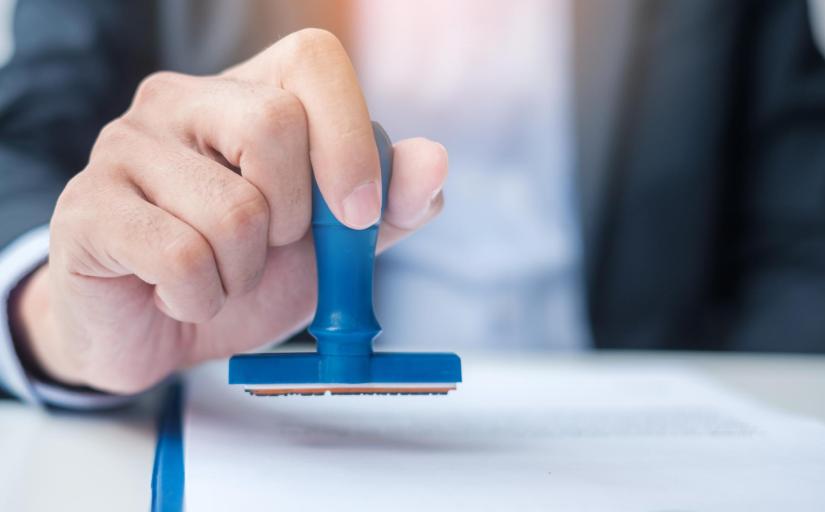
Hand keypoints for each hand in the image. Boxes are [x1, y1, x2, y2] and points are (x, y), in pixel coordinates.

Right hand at [16, 29, 446, 393]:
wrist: (158, 333)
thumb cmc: (244, 274)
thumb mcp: (333, 244)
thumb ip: (388, 206)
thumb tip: (433, 162)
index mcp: (248, 95)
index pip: (314, 59)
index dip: (351, 136)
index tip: (359, 216)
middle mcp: (180, 101)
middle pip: (274, 124)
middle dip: (293, 219)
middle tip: (269, 248)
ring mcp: (125, 147)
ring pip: (233, 210)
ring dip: (245, 274)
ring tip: (218, 277)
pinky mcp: (86, 208)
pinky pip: (181, 258)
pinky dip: (201, 300)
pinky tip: (178, 294)